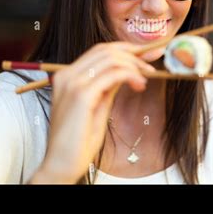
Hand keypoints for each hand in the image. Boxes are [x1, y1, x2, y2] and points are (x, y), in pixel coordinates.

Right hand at [30, 42, 154, 183]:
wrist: (61, 165)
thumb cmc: (78, 140)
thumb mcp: (97, 106)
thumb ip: (108, 86)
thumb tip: (126, 71)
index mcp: (67, 76)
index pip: (100, 50)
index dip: (126, 48)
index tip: (147, 54)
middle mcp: (67, 75)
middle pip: (106, 50)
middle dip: (134, 55)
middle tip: (151, 67)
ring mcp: (73, 83)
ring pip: (111, 59)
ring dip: (134, 66)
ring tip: (145, 81)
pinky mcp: (81, 95)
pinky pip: (113, 74)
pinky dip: (131, 75)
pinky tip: (139, 85)